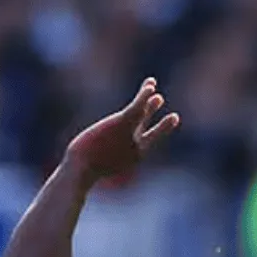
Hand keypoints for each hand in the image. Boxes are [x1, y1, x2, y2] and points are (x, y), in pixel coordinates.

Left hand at [66, 78, 181, 183]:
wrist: (83, 168)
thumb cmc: (81, 171)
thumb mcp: (90, 168)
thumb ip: (94, 163)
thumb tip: (86, 164)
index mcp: (131, 159)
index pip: (142, 148)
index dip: (149, 143)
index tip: (155, 142)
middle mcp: (135, 147)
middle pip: (150, 135)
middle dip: (162, 127)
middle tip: (174, 117)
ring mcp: (130, 134)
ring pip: (143, 115)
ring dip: (148, 101)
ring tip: (151, 85)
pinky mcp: (123, 122)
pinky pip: (137, 106)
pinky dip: (144, 96)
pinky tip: (149, 86)